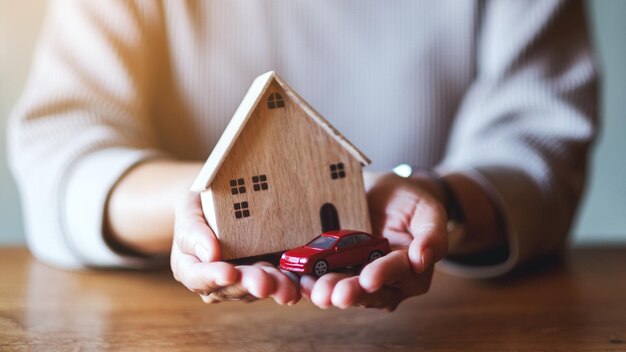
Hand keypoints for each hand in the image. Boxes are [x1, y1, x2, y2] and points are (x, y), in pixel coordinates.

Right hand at [170, 192, 300, 304]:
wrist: (221, 198)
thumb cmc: (200, 202)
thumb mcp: (189, 206)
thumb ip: (193, 230)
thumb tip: (210, 255)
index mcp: (189, 265)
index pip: (196, 276)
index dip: (212, 277)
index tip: (228, 273)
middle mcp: (214, 280)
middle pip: (230, 288)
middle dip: (248, 284)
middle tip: (263, 283)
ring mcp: (240, 281)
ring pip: (255, 290)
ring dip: (271, 287)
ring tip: (285, 285)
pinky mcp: (264, 277)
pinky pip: (274, 284)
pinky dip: (286, 283)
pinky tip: (297, 283)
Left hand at [299, 173, 447, 309]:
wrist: (383, 194)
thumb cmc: (409, 202)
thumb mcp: (427, 210)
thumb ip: (432, 234)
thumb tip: (423, 259)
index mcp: (409, 267)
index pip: (397, 272)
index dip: (383, 275)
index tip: (369, 279)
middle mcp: (384, 279)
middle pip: (368, 290)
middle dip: (351, 292)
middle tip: (334, 295)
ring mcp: (357, 275)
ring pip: (344, 288)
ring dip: (328, 291)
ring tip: (315, 291)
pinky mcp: (334, 268)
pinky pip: (323, 278)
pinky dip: (311, 281)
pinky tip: (299, 280)